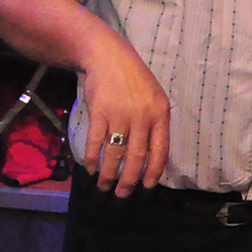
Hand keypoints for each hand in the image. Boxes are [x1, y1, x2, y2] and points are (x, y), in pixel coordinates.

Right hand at [78, 34, 171, 196]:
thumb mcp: (155, 98)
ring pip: (115, 154)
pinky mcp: (100, 113)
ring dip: (107, 174)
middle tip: (122, 194)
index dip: (153, 172)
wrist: (109, 58)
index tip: (146, 187)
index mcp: (161, 114)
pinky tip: (90, 167)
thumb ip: (155, 124)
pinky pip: (96, 143)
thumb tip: (152, 155)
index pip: (160, 151)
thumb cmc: (134, 80)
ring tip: (103, 185)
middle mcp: (143, 117)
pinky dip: (92, 158)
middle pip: (137, 157)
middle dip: (129, 180)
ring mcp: (120, 115)